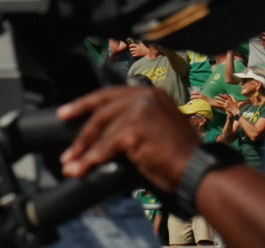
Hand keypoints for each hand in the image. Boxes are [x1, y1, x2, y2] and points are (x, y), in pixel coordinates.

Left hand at [56, 85, 201, 190]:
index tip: (67, 112)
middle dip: (80, 130)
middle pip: (102, 111)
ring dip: (83, 151)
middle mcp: (145, 97)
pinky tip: (81, 169)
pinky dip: (91, 160)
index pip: (110, 95)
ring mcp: (140, 111)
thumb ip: (135, 124)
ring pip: (101, 131)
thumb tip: (104, 136)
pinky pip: (106, 147)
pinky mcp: (135, 130)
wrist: (199, 171)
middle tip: (65, 145)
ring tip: (70, 165)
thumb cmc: (181, 157)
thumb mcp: (157, 130)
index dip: (86, 104)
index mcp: (151, 93)